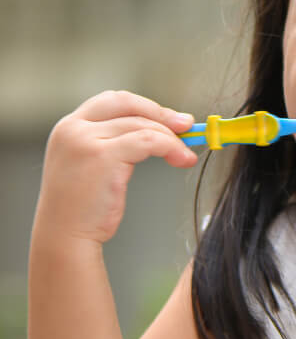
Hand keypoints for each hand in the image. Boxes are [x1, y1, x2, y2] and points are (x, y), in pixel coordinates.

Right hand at [34, 91, 196, 244]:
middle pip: (128, 104)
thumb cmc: (84, 208)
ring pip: (143, 125)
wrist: (65, 237)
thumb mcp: (95, 166)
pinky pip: (149, 141)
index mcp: (69, 127)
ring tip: (186, 155)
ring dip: (172, 138)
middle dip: (162, 114)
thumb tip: (160, 129)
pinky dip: (170, 147)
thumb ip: (116, 143)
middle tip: (187, 126)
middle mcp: (73, 128)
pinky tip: (182, 159)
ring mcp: (85, 140)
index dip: (146, 106)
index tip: (171, 119)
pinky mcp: (102, 156)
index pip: (113, 101)